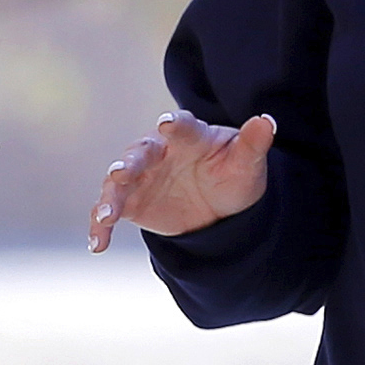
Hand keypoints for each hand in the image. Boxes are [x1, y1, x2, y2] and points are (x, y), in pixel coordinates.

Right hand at [86, 111, 278, 251]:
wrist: (219, 211)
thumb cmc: (232, 176)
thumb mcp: (246, 164)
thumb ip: (253, 143)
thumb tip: (267, 120)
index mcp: (189, 136)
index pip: (181, 127)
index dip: (174, 124)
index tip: (166, 123)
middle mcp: (159, 152)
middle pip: (140, 152)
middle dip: (129, 162)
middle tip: (121, 172)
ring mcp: (141, 176)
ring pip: (118, 181)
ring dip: (111, 196)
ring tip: (107, 214)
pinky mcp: (130, 202)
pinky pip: (109, 211)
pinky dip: (100, 226)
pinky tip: (97, 244)